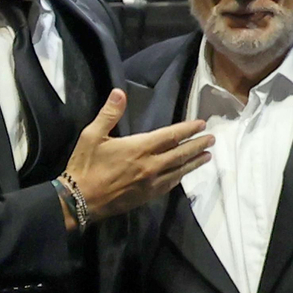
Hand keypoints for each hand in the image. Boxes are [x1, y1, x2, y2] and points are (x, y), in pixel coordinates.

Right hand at [63, 90, 213, 223]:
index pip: (170, 136)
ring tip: (207, 156)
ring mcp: (150, 183)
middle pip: (180, 153)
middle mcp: (150, 165)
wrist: (80, 200)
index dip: (187, 129)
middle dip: (197, 145)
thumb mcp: (92, 135)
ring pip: (179, 171)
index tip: (201, 124)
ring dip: (194, 162)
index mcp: (139, 147)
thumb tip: (119, 92)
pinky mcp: (147, 196)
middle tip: (212, 139)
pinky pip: (169, 185)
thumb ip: (109, 114)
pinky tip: (184, 174)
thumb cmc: (85, 166)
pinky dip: (180, 177)